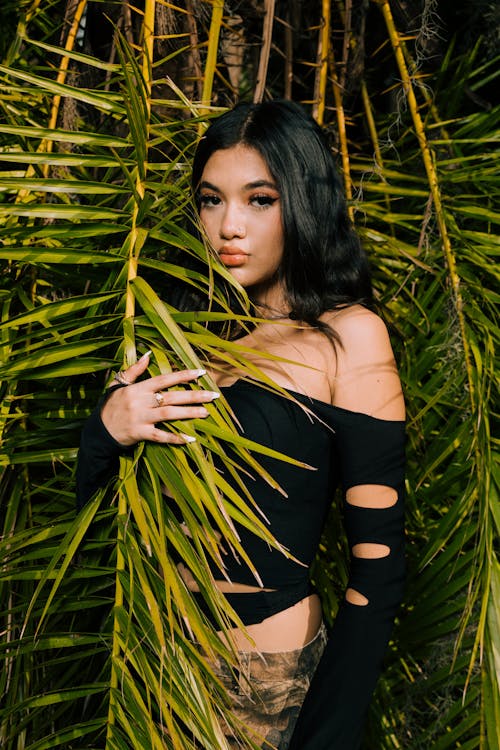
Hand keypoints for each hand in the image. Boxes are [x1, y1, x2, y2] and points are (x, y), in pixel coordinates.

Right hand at [101, 353, 217, 445]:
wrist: (97, 431)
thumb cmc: (110, 405)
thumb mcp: (118, 384)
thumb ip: (134, 370)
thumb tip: (147, 355)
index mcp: (138, 388)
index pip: (165, 379)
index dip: (183, 375)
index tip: (201, 372)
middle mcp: (141, 402)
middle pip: (172, 397)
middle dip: (194, 395)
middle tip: (214, 395)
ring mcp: (141, 418)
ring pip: (169, 415)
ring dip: (189, 413)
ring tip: (206, 412)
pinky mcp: (140, 433)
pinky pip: (160, 436)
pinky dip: (175, 438)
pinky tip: (190, 439)